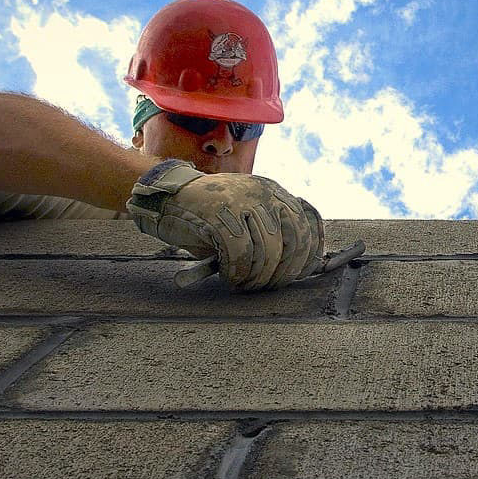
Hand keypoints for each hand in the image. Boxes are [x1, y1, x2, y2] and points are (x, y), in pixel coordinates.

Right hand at [126, 160, 324, 289]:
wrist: (168, 198)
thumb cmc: (210, 217)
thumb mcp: (247, 217)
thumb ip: (273, 233)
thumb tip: (300, 268)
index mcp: (274, 192)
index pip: (308, 222)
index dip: (309, 253)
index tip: (300, 274)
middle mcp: (264, 193)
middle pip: (294, 239)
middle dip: (284, 271)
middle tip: (267, 286)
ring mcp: (242, 201)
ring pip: (269, 249)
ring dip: (258, 276)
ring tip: (245, 285)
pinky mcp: (219, 213)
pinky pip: (240, 252)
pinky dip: (238, 272)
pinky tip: (229, 277)